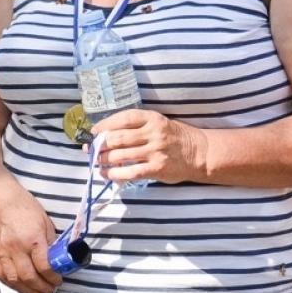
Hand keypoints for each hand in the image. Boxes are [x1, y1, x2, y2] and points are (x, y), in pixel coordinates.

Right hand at [0, 179, 61, 292]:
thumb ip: (50, 242)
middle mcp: (15, 248)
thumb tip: (57, 260)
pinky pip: (0, 274)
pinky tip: (20, 286)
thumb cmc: (22, 205)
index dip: (54, 278)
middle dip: (42, 288)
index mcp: (32, 238)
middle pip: (29, 277)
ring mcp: (1, 252)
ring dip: (27, 291)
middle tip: (50, 292)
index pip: (45, 267)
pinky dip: (11, 284)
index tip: (59, 281)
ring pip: (14, 280)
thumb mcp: (44, 220)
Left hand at [91, 109, 207, 184]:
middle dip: (99, 145)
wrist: (201, 153)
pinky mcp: (157, 168)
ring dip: (103, 160)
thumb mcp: (158, 124)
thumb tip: (104, 135)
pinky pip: (129, 171)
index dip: (104, 125)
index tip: (93, 132)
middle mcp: (153, 133)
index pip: (123, 118)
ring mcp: (155, 151)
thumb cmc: (174, 138)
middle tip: (90, 150)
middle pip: (117, 138)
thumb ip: (136, 127)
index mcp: (152, 119)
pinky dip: (114, 173)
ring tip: (96, 163)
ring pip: (119, 155)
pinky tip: (106, 174)